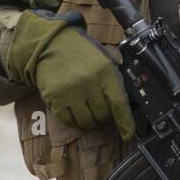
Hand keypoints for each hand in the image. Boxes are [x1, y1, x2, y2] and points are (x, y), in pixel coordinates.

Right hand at [6, 9, 133, 138]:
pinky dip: (74, 121)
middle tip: (101, 110)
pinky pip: (68, 121)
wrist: (52, 45)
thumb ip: (114, 80)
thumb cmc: (81, 54)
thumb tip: (125, 105)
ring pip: (86, 122)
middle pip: (103, 116)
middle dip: (104, 117)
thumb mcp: (104, 59)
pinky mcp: (55, 99)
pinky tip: (75, 112)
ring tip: (88, 111)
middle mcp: (89, 83)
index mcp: (106, 72)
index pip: (119, 104)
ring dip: (90, 121)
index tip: (128, 134)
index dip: (125, 123)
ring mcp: (71, 92)